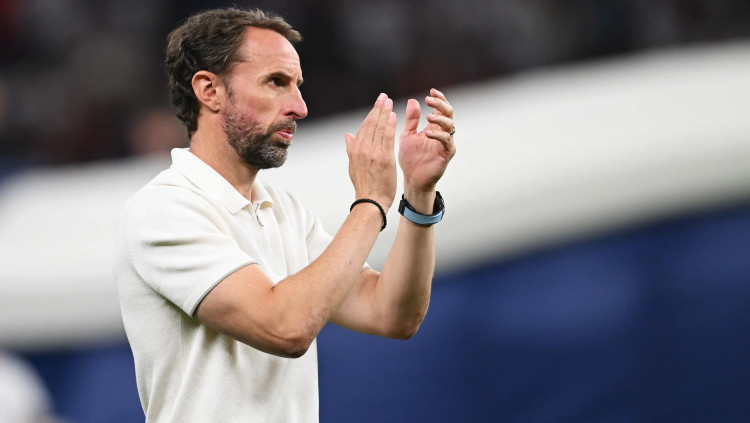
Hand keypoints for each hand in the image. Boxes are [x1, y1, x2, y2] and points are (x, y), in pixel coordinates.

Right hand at [345, 93, 397, 209]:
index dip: (371, 114)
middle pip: (371, 124)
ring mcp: (373, 153)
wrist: (370, 201)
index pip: (364, 127)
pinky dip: (390, 125)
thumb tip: (347, 135)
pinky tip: (394, 116)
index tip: (377, 104)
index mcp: (355, 150)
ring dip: (385, 113)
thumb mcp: (353, 166)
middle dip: (378, 108)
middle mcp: (363, 149)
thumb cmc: (364, 186)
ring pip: (379, 128)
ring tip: (389, 102)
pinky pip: (387, 138)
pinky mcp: (384, 158)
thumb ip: (351, 149)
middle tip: (384, 97)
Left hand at [399, 88, 455, 194]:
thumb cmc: (410, 158)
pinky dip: (438, 135)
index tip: (431, 91)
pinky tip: (428, 133)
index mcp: (434, 127)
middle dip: (440, 104)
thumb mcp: (408, 135)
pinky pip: (446, 141)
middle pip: (448, 113)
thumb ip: (411, 119)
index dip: (438, 99)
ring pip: (450, 125)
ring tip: (428, 116)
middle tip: (429, 99)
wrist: (412, 179)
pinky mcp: (447, 154)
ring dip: (440, 118)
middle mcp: (442, 133)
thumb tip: (413, 100)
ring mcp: (446, 143)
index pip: (440, 109)